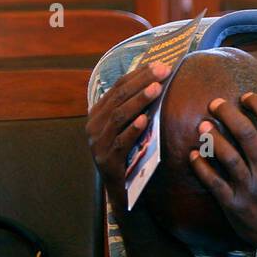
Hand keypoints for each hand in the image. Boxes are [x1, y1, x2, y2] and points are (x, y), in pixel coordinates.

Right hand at [86, 61, 171, 212]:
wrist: (122, 191)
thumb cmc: (130, 154)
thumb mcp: (129, 127)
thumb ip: (136, 107)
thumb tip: (157, 79)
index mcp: (97, 114)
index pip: (118, 87)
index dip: (139, 74)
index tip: (160, 64)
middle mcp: (93, 126)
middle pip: (119, 98)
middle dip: (142, 82)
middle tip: (163, 71)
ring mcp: (97, 144)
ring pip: (119, 116)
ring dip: (139, 101)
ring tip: (156, 89)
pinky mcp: (106, 160)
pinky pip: (120, 142)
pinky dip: (132, 129)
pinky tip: (145, 120)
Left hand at [189, 92, 256, 256]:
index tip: (245, 97)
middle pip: (245, 133)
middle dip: (228, 113)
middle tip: (215, 103)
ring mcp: (250, 188)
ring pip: (227, 155)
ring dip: (212, 137)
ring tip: (203, 125)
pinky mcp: (234, 204)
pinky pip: (214, 182)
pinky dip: (201, 167)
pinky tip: (194, 154)